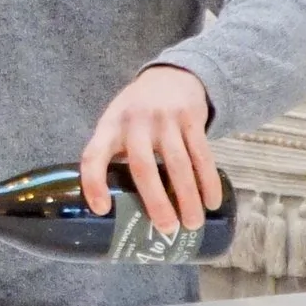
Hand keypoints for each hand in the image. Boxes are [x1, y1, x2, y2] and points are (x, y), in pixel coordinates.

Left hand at [80, 63, 222, 238]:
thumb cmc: (136, 113)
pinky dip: (208, 181)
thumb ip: (112, 157)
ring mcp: (165, 119)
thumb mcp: (115, 125)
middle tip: (166, 230)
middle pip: (143, 166)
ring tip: (192, 224)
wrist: (170, 76)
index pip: (93, 156)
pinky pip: (202, 154)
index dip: (94, 183)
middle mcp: (136, 123)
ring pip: (179, 164)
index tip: (102, 210)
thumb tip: (115, 211)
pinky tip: (211, 201)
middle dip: (156, 201)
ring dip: (187, 197)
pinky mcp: (191, 119)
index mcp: (110, 128)